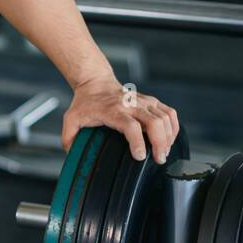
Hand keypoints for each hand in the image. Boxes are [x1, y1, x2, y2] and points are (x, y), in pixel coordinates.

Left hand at [62, 73, 179, 163]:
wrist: (96, 83)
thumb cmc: (86, 102)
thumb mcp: (71, 119)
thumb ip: (69, 137)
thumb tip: (72, 154)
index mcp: (112, 110)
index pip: (131, 126)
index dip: (137, 142)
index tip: (140, 157)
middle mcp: (131, 104)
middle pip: (154, 122)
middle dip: (160, 143)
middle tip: (159, 159)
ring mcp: (144, 101)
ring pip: (165, 117)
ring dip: (169, 137)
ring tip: (164, 152)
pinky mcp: (152, 101)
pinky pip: (170, 113)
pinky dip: (173, 127)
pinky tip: (169, 139)